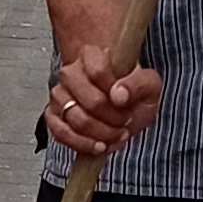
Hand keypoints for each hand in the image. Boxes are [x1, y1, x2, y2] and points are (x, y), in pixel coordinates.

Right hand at [46, 46, 161, 158]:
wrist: (123, 109)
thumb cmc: (133, 94)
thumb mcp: (149, 86)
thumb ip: (138, 84)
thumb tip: (119, 95)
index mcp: (92, 56)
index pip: (98, 72)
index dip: (115, 92)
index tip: (126, 103)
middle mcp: (71, 73)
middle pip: (90, 100)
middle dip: (112, 119)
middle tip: (125, 122)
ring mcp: (59, 95)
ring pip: (75, 119)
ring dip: (100, 134)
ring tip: (116, 135)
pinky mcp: (53, 115)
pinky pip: (61, 132)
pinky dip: (82, 144)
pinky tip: (99, 145)